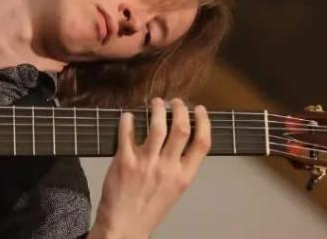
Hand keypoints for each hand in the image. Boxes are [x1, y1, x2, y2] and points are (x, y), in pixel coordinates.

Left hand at [90, 98, 210, 238]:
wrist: (124, 225)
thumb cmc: (148, 210)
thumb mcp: (174, 190)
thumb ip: (179, 168)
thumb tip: (180, 142)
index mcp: (183, 176)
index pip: (202, 143)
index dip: (203, 122)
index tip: (200, 110)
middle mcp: (167, 168)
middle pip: (180, 129)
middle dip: (180, 110)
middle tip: (176, 101)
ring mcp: (146, 163)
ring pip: (156, 127)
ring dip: (157, 110)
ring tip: (156, 102)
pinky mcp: (124, 161)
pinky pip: (127, 134)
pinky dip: (128, 121)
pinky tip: (128, 115)